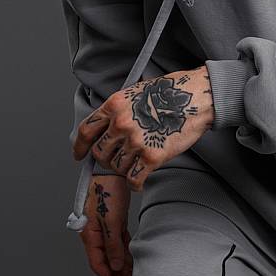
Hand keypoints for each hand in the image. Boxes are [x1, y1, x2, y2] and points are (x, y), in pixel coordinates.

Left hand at [73, 65, 214, 190]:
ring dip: (123, 169)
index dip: (80, 146)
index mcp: (114, 105)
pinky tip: (139, 182)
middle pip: (100, 153)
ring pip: (117, 167)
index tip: (79, 155)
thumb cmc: (170, 93)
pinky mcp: (152, 157)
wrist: (197, 98)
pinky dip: (135, 184)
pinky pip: (134, 179)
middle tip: (115, 160)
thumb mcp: (136, 92)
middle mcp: (121, 124)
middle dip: (106, 160)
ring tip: (134, 164)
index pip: (86, 130)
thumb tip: (106, 129)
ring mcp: (135, 141)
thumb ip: (118, 110)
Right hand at [80, 172, 133, 275]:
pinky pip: (118, 240)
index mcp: (89, 233)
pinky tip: (132, 255)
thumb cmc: (106, 190)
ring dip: (123, 261)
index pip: (97, 262)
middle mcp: (94, 232)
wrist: (110, 169)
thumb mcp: (112, 220)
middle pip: (105, 258)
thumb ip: (113, 244)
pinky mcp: (112, 220)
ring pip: (113, 250)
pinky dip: (124, 248)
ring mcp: (103, 226)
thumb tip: (116, 266)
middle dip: (118, 272)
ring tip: (134, 271)